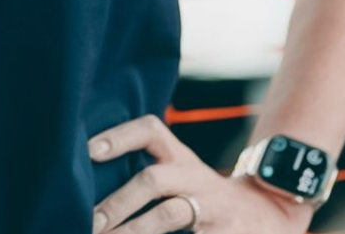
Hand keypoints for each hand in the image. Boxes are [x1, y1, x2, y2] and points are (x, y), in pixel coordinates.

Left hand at [88, 114, 313, 233]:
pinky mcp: (221, 233)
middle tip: (91, 221)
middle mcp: (193, 176)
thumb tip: (89, 182)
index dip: (119, 136)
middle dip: (119, 202)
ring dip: (135, 230)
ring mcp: (209, 206)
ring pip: (168, 214)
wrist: (265, 214)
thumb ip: (149, 169)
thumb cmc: (204, 194)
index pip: (150, 130)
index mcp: (180, 157)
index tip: (90, 150)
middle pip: (152, 179)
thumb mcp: (181, 172)